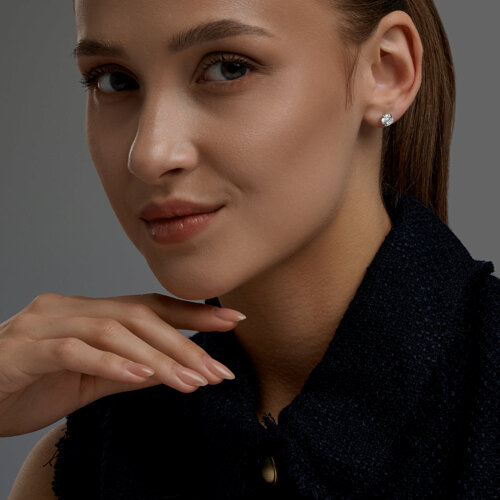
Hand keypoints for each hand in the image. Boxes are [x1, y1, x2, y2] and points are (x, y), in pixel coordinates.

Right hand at [0, 292, 244, 436]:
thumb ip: (125, 370)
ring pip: (114, 331)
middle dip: (183, 343)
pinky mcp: (26, 348)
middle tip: (217, 370)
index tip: (233, 319)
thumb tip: (168, 370)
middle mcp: (71, 308)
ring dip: (157, 357)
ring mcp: (47, 324)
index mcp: (89, 313)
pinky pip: (75, 351)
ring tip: (191, 381)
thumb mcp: (87, 380)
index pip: (150, 307)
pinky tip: (140, 377)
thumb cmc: (29, 385)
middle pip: (139, 317)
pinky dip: (111, 363)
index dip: (192, 312)